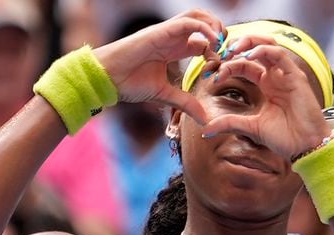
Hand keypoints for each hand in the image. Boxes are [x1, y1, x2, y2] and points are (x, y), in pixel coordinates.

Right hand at [93, 10, 224, 124]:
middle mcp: (172, 37)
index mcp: (172, 49)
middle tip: (227, 53)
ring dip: (215, 27)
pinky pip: (190, 22)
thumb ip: (186, 103)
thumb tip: (205, 120)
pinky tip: (213, 44)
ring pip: (199, 16)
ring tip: (221, 45)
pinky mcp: (162, 30)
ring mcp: (167, 31)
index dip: (216, 52)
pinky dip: (205, 29)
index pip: (202, 42)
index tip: (219, 69)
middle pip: (204, 22)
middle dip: (220, 34)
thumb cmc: (128, 83)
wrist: (107, 77)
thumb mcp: (164, 95)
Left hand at [199, 35, 330, 159]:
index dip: (228, 66)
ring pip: (268, 45)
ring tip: (232, 51)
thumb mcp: (249, 127)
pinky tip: (248, 57)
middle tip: (220, 54)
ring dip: (249, 44)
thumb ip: (228, 124)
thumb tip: (205, 129)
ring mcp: (286, 74)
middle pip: (255, 49)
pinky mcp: (295, 77)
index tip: (213, 75)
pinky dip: (263, 51)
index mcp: (266, 84)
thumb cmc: (283, 138)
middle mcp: (275, 76)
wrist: (304, 147)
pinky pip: (279, 55)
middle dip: (237, 47)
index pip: (244, 65)